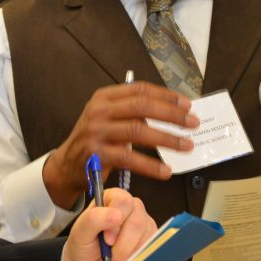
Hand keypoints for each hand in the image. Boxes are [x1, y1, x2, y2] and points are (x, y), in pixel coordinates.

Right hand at [42, 82, 198, 208]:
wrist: (67, 165)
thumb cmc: (96, 140)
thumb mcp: (108, 118)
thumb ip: (132, 112)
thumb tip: (173, 113)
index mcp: (104, 97)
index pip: (140, 90)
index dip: (166, 96)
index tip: (187, 104)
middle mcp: (99, 111)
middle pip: (142, 107)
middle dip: (171, 114)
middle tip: (193, 123)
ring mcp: (97, 132)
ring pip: (139, 131)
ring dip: (167, 139)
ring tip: (187, 146)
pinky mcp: (97, 154)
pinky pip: (130, 158)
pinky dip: (151, 165)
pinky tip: (166, 171)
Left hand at [64, 187, 156, 260]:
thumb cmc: (84, 246)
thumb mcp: (80, 233)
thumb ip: (94, 219)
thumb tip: (117, 214)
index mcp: (113, 198)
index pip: (123, 201)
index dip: (116, 222)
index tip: (106, 240)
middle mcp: (131, 208)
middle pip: (137, 222)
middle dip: (122, 245)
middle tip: (107, 256)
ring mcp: (144, 223)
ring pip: (145, 238)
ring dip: (126, 256)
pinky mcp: (151, 239)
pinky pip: (150, 249)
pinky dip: (135, 260)